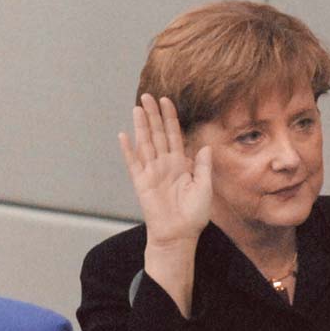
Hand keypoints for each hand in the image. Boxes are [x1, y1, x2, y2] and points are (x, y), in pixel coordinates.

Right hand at [119, 95, 211, 247]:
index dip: (170, 118)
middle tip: (147, 95)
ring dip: (141, 125)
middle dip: (153, 114)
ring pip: (145, 143)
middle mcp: (165, 164)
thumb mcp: (205, 187)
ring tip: (137, 108)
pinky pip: (133, 163)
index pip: (174, 135)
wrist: (180, 234)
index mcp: (180, 163)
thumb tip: (205, 146)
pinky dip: (128, 150)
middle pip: (157, 134)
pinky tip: (123, 135)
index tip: (167, 100)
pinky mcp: (141, 182)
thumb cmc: (194, 215)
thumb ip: (203, 166)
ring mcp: (152, 172)